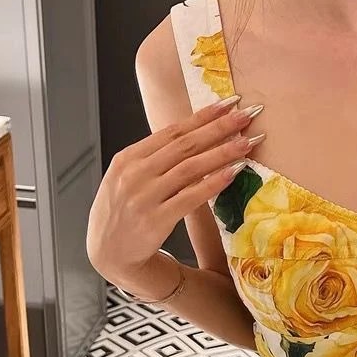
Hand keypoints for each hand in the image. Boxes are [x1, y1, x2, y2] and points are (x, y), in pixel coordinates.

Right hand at [86, 96, 263, 280]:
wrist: (108, 254)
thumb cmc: (123, 213)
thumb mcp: (129, 178)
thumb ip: (155, 159)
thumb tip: (194, 136)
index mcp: (128, 158)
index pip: (171, 131)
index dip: (203, 116)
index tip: (228, 103)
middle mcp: (134, 174)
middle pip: (184, 144)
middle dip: (219, 127)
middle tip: (246, 115)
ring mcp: (144, 197)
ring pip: (190, 168)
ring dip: (222, 152)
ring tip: (247, 142)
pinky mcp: (156, 220)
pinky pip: (191, 197)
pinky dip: (214, 183)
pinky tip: (234, 173)